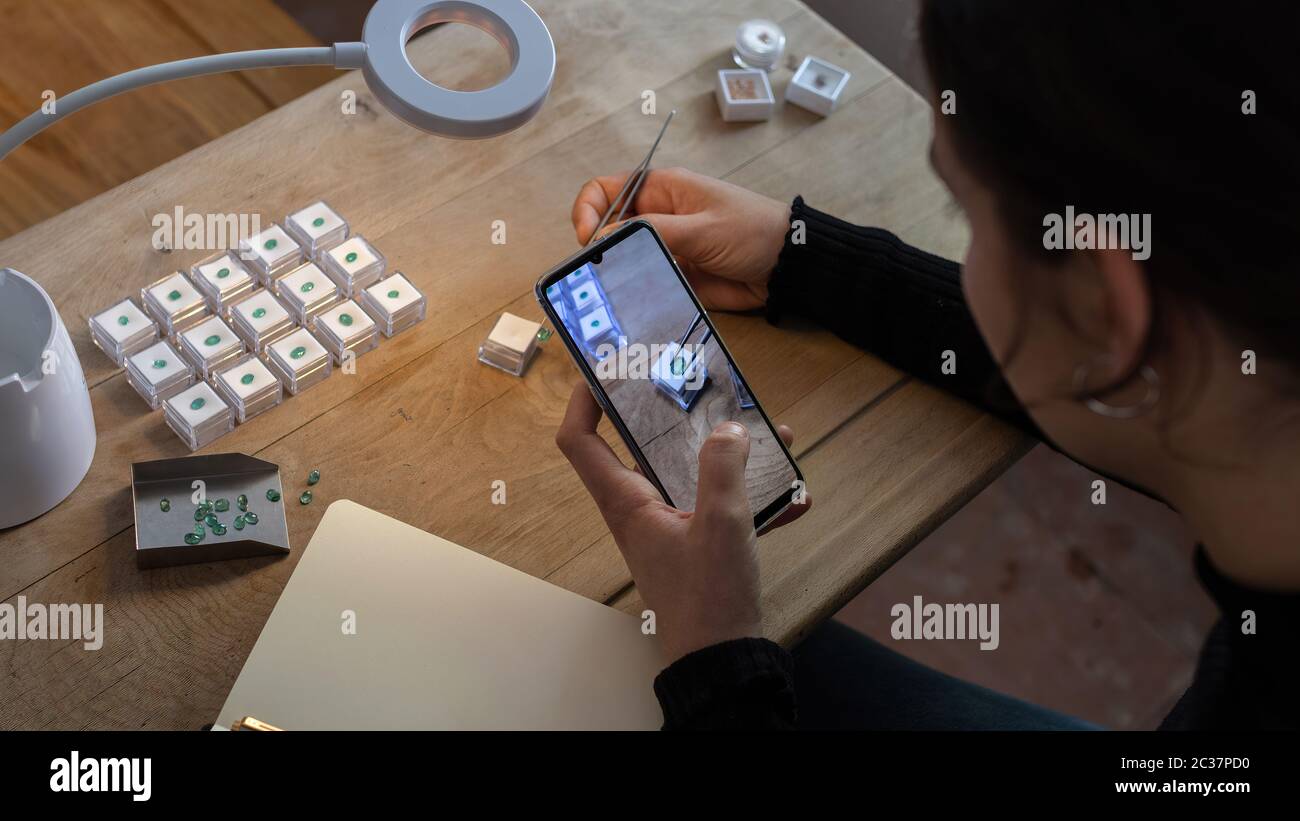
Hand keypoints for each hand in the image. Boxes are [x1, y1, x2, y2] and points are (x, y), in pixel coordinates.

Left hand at [555, 383, 809, 662]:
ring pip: (694, 474)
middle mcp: (642, 511)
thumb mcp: (721, 524)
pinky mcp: (700, 546)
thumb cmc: (709, 600)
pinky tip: (793, 495)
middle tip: (703, 387)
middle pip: (645, 446)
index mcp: (627, 503)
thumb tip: (731, 429)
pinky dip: (754, 497)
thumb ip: (724, 467)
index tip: (604, 368)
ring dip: (731, 455)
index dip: (584, 400)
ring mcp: (671, 528)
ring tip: (773, 438)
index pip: (581, 442)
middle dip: (678, 415)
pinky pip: (723, 506)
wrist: (725, 663)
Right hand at [571, 167, 789, 310]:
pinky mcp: (674, 276)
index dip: (588, 209)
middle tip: (593, 270)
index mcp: (662, 190)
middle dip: (596, 246)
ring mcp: (665, 248)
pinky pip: (643, 281)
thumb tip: (603, 237)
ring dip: (614, 271)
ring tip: (608, 290)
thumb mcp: (702, 227)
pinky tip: (630, 302)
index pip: (606, 189)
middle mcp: (658, 217)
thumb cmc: (753, 231)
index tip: (589, 238)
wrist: (787, 268)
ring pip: (623, 257)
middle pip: (608, 227)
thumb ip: (653, 231)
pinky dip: (634, 291)